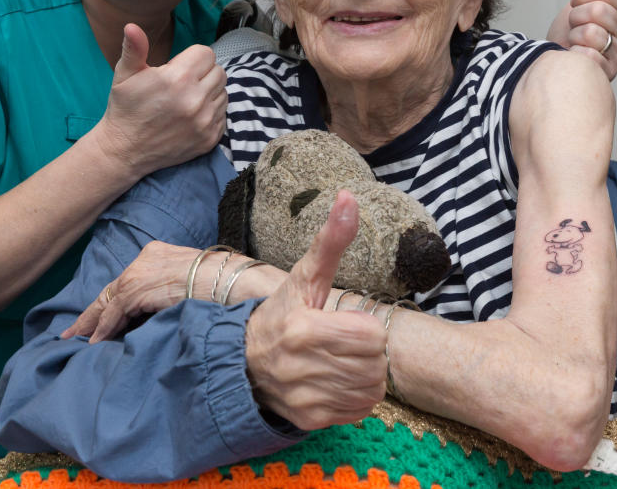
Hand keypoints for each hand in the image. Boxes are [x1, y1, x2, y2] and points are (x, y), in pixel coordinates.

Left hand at [62, 241, 250, 342]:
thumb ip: (166, 292)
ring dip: (93, 324)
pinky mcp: (138, 288)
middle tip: (72, 331)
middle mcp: (144, 258)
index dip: (109, 301)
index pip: (126, 281)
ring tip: (77, 340)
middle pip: (111, 289)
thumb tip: (153, 314)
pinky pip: (114, 312)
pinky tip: (96, 342)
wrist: (228, 280)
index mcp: (157, 254)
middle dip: (92, 313)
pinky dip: (103, 328)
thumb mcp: (188, 283)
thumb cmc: (219, 284)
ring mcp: (140, 272)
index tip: (95, 317)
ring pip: (108, 300)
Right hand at [95, 24, 226, 176]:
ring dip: (209, 91)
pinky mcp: (210, 137)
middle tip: (182, 83)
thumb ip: (134, 48)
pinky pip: (223, 114)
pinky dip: (211, 111)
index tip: (177, 67)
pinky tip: (191, 115)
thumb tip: (132, 26)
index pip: (206, 53)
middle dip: (202, 73)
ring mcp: (205, 121)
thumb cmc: (125, 108)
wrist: (124, 150)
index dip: (192, 57)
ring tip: (186, 99)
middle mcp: (196, 100)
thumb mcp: (124, 75)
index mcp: (177, 79)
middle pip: (218, 71)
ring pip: (223, 92)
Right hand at [244, 190, 386, 428]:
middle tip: (346, 341)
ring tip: (342, 360)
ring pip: (372, 389)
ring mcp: (306, 399)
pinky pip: (360, 410)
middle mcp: (302, 368)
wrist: (242, 362)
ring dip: (366, 373)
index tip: (344, 322)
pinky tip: (337, 380)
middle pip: (374, 364)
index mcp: (303, 330)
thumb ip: (330, 240)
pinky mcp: (309, 421)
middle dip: (368, 350)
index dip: (364, 326)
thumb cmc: (281, 314)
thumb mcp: (305, 276)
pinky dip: (358, 396)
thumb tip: (348, 196)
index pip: (370, 335)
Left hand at [547, 0, 616, 80]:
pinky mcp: (607, 71)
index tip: (578, 5)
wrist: (558, 61)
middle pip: (598, 10)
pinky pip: (588, 54)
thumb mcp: (587, 3)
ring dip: (574, 37)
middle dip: (576, 17)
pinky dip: (575, 54)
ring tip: (577, 42)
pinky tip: (578, 56)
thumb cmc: (572, 35)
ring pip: (591, 32)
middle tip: (576, 27)